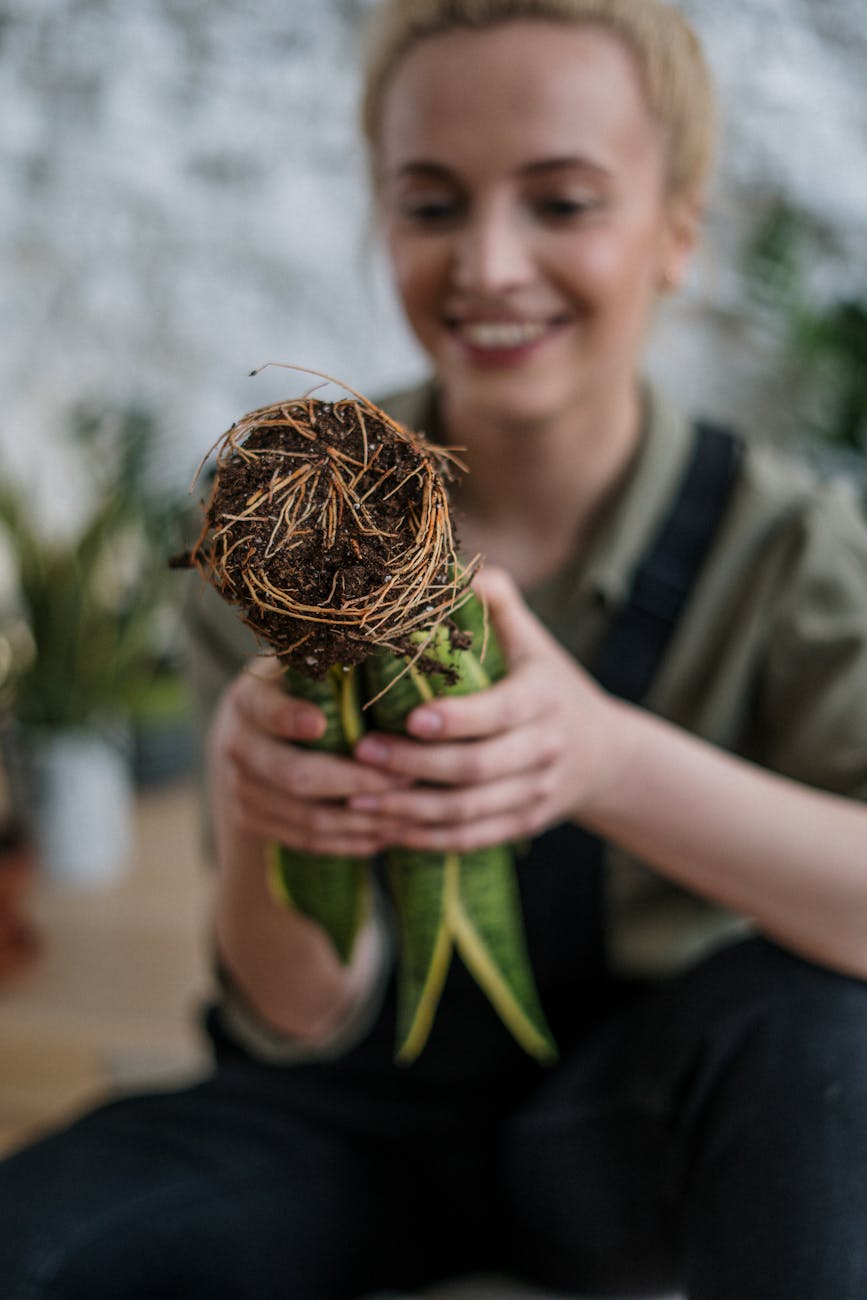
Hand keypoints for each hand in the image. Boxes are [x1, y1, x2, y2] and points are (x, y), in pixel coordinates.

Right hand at [209, 656, 410, 856]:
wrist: (250, 732)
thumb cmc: (298, 689)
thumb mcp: (304, 668)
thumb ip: (332, 665)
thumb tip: (387, 649)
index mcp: (249, 699)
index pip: (264, 709)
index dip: (287, 718)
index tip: (320, 723)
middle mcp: (236, 744)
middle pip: (294, 775)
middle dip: (357, 780)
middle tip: (407, 777)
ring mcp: (240, 788)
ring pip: (306, 816)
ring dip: (362, 819)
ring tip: (409, 812)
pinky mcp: (251, 820)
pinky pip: (305, 841)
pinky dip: (348, 841)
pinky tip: (385, 835)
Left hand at [349, 567, 618, 850]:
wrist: (606, 755)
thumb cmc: (551, 684)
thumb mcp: (535, 642)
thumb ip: (498, 604)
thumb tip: (452, 568)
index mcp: (543, 699)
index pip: (500, 713)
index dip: (457, 720)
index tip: (409, 717)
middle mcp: (544, 750)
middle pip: (477, 769)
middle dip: (415, 765)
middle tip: (361, 753)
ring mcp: (534, 793)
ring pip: (468, 812)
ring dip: (409, 811)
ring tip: (354, 796)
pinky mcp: (522, 825)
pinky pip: (470, 839)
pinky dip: (425, 838)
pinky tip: (384, 829)